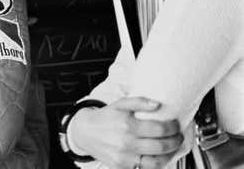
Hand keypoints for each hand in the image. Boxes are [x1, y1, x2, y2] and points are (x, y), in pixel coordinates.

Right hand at [69, 97, 183, 168]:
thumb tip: (157, 104)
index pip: (160, 129)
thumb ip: (139, 102)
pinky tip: (160, 157)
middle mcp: (126, 142)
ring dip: (170, 155)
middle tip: (178, 136)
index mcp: (127, 125)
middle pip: (161, 146)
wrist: (85, 131)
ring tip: (172, 148)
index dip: (173, 127)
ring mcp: (125, 157)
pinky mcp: (122, 166)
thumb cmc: (104, 118)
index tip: (175, 125)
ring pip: (156, 161)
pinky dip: (157, 164)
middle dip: (175, 141)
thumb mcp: (119, 104)